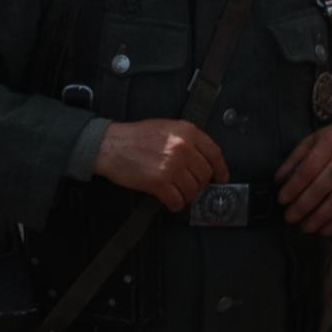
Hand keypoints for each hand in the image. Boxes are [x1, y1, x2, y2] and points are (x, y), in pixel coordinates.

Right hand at [92, 118, 229, 210]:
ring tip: (177, 193)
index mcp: (186, 132)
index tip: (221, 178)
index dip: (220, 169)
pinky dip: (175, 204)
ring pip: (192, 190)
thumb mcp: (166, 127)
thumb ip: (186, 139)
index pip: (214, 153)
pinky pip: (177, 200)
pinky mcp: (159, 182)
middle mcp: (182, 148)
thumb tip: (201, 158)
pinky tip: (170, 201)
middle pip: (204, 175)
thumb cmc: (135, 136)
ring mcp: (172, 166)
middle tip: (189, 186)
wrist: (110, 145)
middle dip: (198, 184)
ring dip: (186, 195)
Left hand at [276, 115, 331, 233]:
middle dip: (303, 206)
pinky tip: (324, 230)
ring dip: (319, 218)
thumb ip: (296, 157)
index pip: (307, 170)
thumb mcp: (315, 139)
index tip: (282, 199)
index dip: (293, 187)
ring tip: (304, 227)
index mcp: (329, 145)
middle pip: (321, 188)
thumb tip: (279, 180)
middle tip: (289, 217)